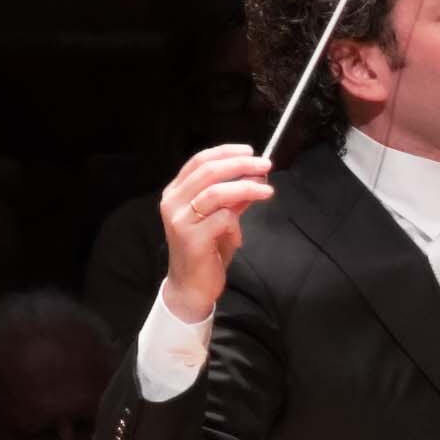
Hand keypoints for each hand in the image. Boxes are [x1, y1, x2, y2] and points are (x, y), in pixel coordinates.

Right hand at [154, 140, 274, 324]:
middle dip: (241, 165)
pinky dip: (237, 225)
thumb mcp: (220, 218)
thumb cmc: (205, 251)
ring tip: (266, 191)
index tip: (251, 152)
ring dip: (246, 188)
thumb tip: (255, 175)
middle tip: (265, 165)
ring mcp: (179, 220)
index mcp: (176, 193)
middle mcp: (173, 203)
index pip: (200, 161)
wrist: (191, 287)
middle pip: (209, 171)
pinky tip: (238, 238)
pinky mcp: (191, 238)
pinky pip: (223, 219)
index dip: (226, 152)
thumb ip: (233, 197)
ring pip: (216, 192)